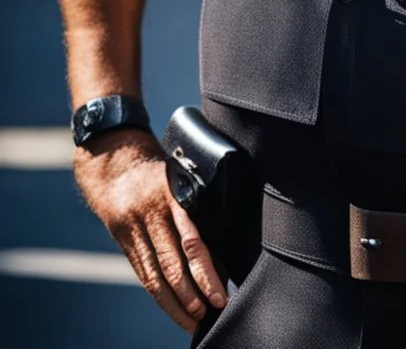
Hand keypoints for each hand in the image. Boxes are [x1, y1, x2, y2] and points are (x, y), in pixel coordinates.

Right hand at [73, 129, 227, 331]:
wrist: (112, 158)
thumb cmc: (158, 169)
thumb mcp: (180, 176)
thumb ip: (195, 208)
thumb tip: (219, 254)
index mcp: (172, 194)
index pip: (191, 240)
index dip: (205, 271)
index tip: (219, 294)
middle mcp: (151, 212)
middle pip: (172, 263)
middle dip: (193, 293)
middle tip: (212, 313)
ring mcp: (133, 226)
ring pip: (155, 273)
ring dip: (175, 302)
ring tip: (193, 321)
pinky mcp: (122, 237)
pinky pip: (142, 270)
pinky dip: (158, 292)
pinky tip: (172, 307)